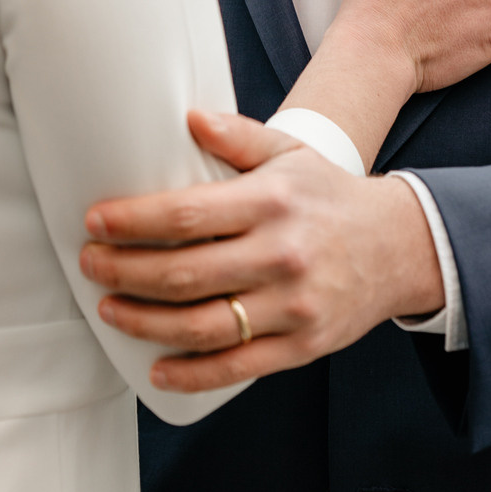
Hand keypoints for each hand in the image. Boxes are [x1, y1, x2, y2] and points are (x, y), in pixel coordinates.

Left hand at [82, 112, 440, 390]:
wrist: (400, 246)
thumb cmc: (329, 195)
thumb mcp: (290, 153)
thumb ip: (238, 137)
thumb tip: (188, 118)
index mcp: (271, 202)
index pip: (187, 214)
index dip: (133, 221)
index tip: (95, 222)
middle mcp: (280, 254)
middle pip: (184, 273)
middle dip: (124, 271)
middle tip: (90, 264)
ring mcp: (292, 305)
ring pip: (202, 325)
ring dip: (144, 321)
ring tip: (109, 308)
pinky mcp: (302, 346)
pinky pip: (237, 366)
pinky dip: (191, 373)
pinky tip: (156, 366)